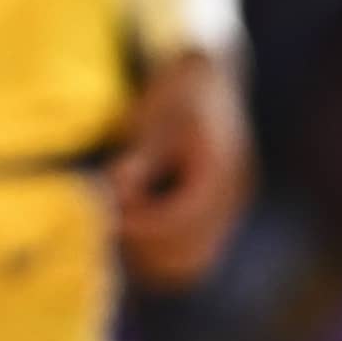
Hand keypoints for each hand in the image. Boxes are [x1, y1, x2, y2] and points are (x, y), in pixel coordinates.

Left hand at [109, 47, 254, 288]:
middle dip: (146, 248)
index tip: (107, 220)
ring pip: (193, 263)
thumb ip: (137, 162)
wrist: (211, 78)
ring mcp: (232, 209)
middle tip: (108, 228)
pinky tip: (133, 226)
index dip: (141, 227)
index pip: (181, 220)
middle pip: (190, 254)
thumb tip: (115, 198)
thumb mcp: (152, 120)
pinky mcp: (222, 215)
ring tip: (119, 227)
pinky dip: (164, 251)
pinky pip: (195, 252)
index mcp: (219, 171)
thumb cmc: (175, 94)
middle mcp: (234, 197)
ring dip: (154, 257)